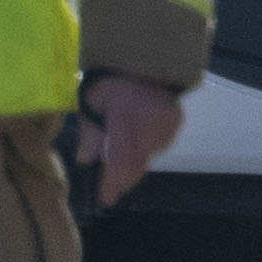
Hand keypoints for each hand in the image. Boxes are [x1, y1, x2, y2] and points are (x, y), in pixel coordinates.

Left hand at [73, 73, 186, 198]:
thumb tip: (85, 161)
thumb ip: (90, 132)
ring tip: (119, 170)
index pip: (121, 156)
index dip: (113, 182)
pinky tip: (135, 147)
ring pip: (148, 156)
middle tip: (111, 192)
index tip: (106, 200)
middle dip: (122, 179)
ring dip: (133, 165)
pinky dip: (145, 152)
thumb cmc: (111, 82)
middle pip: (137, 162)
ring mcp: (167, 121)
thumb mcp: (92, 102)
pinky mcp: (175, 122)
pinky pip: (158, 146)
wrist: (143, 61)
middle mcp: (151, 120)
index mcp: (126, 112)